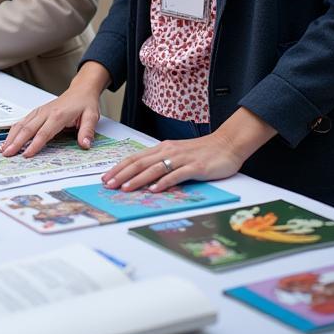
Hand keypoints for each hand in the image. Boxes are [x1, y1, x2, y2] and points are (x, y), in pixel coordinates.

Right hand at [0, 62, 109, 157]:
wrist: (81, 90)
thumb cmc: (85, 103)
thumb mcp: (91, 116)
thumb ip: (87, 131)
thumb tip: (85, 144)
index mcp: (58, 115)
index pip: (44, 133)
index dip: (34, 145)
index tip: (27, 155)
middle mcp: (46, 112)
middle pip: (28, 129)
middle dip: (16, 142)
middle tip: (8, 154)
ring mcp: (40, 112)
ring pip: (21, 124)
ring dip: (11, 137)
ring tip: (3, 149)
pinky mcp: (37, 112)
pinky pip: (22, 121)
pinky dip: (13, 130)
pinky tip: (8, 138)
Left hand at [99, 130, 247, 193]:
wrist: (227, 144)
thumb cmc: (202, 152)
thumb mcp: (177, 155)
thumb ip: (162, 163)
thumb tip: (145, 178)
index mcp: (162, 148)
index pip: (135, 158)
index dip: (119, 167)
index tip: (106, 177)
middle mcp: (168, 151)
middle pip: (140, 162)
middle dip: (122, 174)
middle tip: (108, 184)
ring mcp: (182, 159)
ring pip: (154, 168)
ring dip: (138, 179)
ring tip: (125, 188)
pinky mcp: (195, 167)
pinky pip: (177, 175)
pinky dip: (164, 182)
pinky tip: (155, 189)